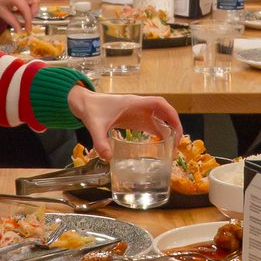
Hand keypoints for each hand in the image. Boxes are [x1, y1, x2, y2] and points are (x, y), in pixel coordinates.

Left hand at [0, 0, 39, 29]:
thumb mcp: (1, 13)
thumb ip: (13, 22)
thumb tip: (21, 32)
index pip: (27, 9)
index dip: (29, 21)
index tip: (28, 30)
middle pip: (35, 0)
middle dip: (33, 12)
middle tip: (26, 21)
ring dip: (30, 8)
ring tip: (20, 15)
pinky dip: (26, 4)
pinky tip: (18, 10)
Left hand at [67, 89, 186, 154]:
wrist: (83, 103)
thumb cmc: (90, 109)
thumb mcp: (95, 125)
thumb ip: (100, 141)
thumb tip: (108, 158)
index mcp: (133, 103)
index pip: (159, 103)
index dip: (171, 115)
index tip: (177, 129)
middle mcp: (138, 106)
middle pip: (163, 112)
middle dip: (173, 125)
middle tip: (177, 143)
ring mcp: (136, 112)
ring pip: (158, 118)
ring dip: (167, 130)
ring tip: (171, 146)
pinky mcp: (132, 118)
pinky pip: (150, 123)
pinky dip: (158, 132)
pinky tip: (159, 144)